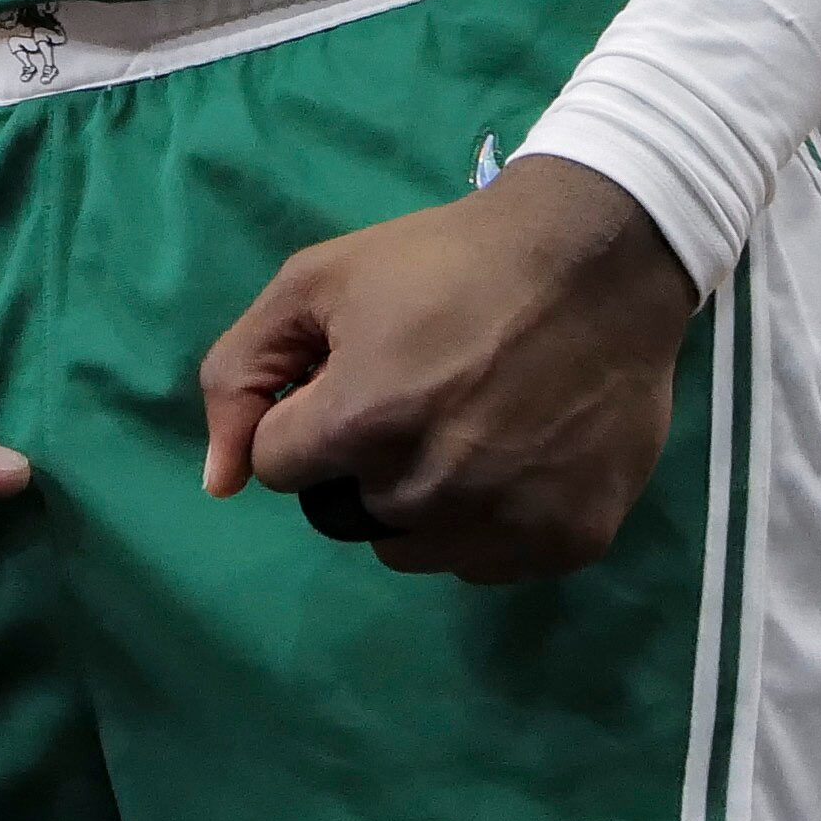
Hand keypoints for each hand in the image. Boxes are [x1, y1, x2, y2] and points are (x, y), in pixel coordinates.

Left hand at [197, 154, 701, 581]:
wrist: (600, 259)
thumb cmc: (450, 259)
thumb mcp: (319, 277)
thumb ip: (240, 373)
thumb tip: (220, 484)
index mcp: (359, 424)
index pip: (282, 467)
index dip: (311, 416)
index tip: (357, 376)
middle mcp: (425, 491)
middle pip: (347, 512)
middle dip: (363, 461)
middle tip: (420, 395)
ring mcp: (502, 523)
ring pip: (412, 547)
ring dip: (420, 501)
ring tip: (470, 424)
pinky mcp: (566, 541)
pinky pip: (484, 562)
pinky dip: (487, 520)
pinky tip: (517, 453)